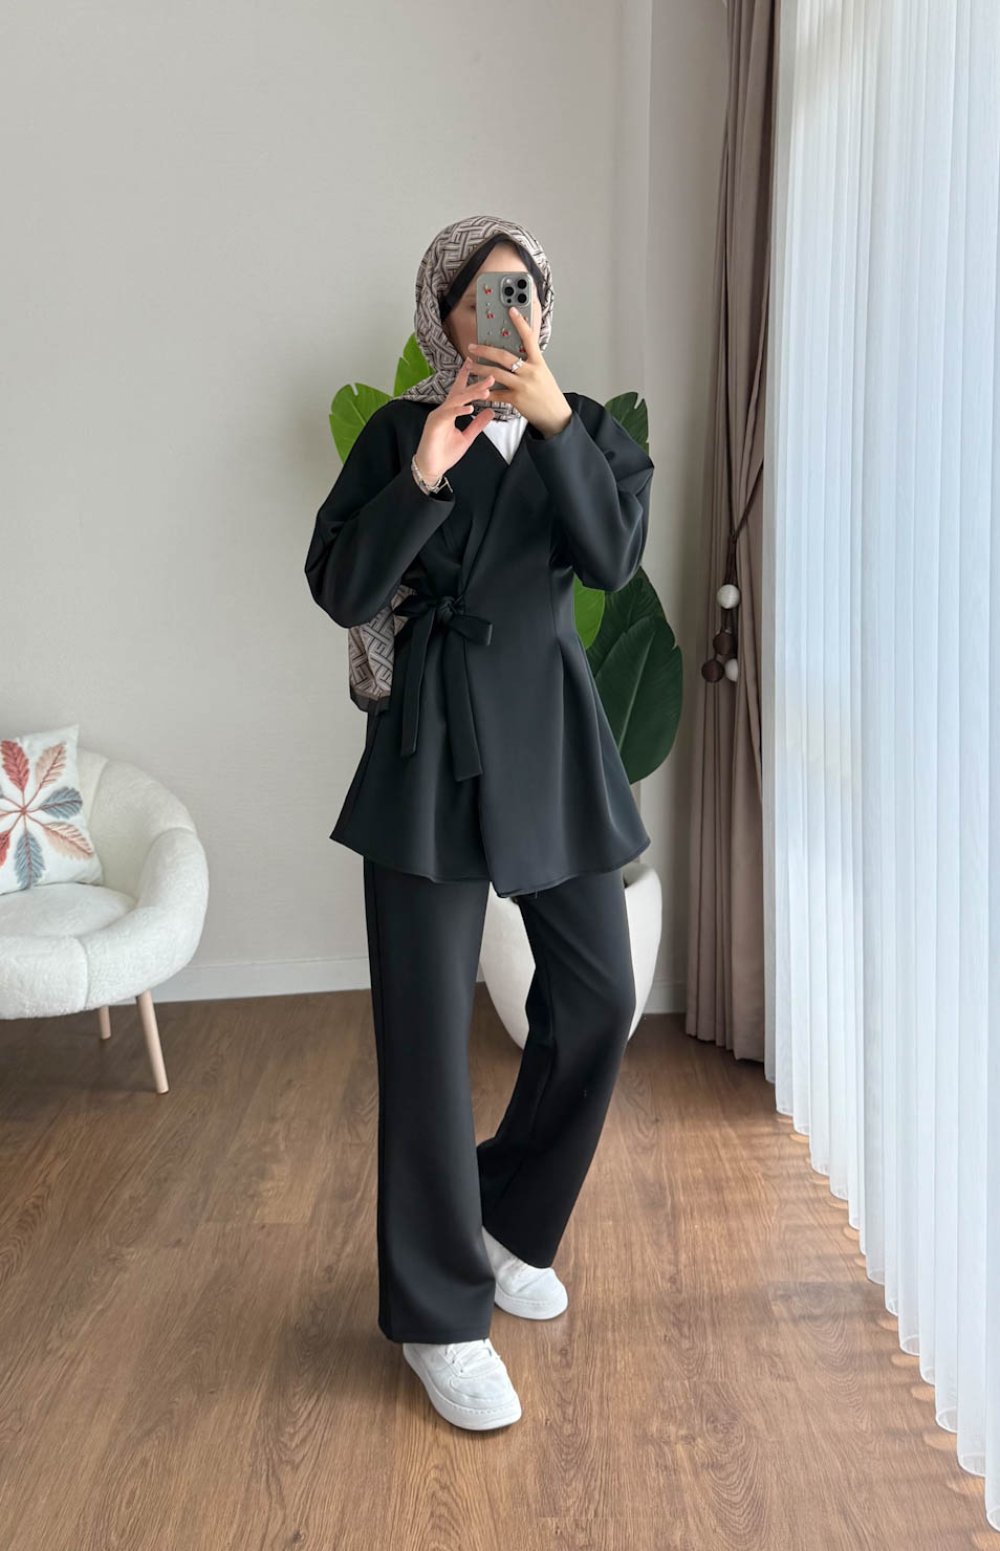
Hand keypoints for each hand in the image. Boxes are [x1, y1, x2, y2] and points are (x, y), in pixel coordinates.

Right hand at [413, 358, 496, 485]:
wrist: (431, 468)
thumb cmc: (444, 453)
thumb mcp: (467, 437)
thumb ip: (477, 424)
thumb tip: (490, 411)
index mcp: (450, 412)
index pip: (460, 392)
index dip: (467, 378)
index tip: (476, 365)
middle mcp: (444, 410)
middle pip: (460, 392)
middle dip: (475, 383)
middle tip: (490, 376)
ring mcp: (438, 416)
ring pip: (456, 400)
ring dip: (471, 395)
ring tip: (486, 391)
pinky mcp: (434, 424)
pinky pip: (448, 414)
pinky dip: (459, 410)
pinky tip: (470, 408)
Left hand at [468, 306, 571, 437]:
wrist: (555, 415)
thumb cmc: (548, 393)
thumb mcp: (543, 372)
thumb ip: (530, 361)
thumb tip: (517, 350)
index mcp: (538, 362)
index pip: (529, 337)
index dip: (520, 323)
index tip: (511, 310)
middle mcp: (530, 372)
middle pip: (504, 356)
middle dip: (485, 350)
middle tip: (473, 347)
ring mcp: (522, 386)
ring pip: (495, 374)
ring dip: (480, 369)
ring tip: (470, 365)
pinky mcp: (516, 399)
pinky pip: (496, 393)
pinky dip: (485, 391)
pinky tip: (477, 388)